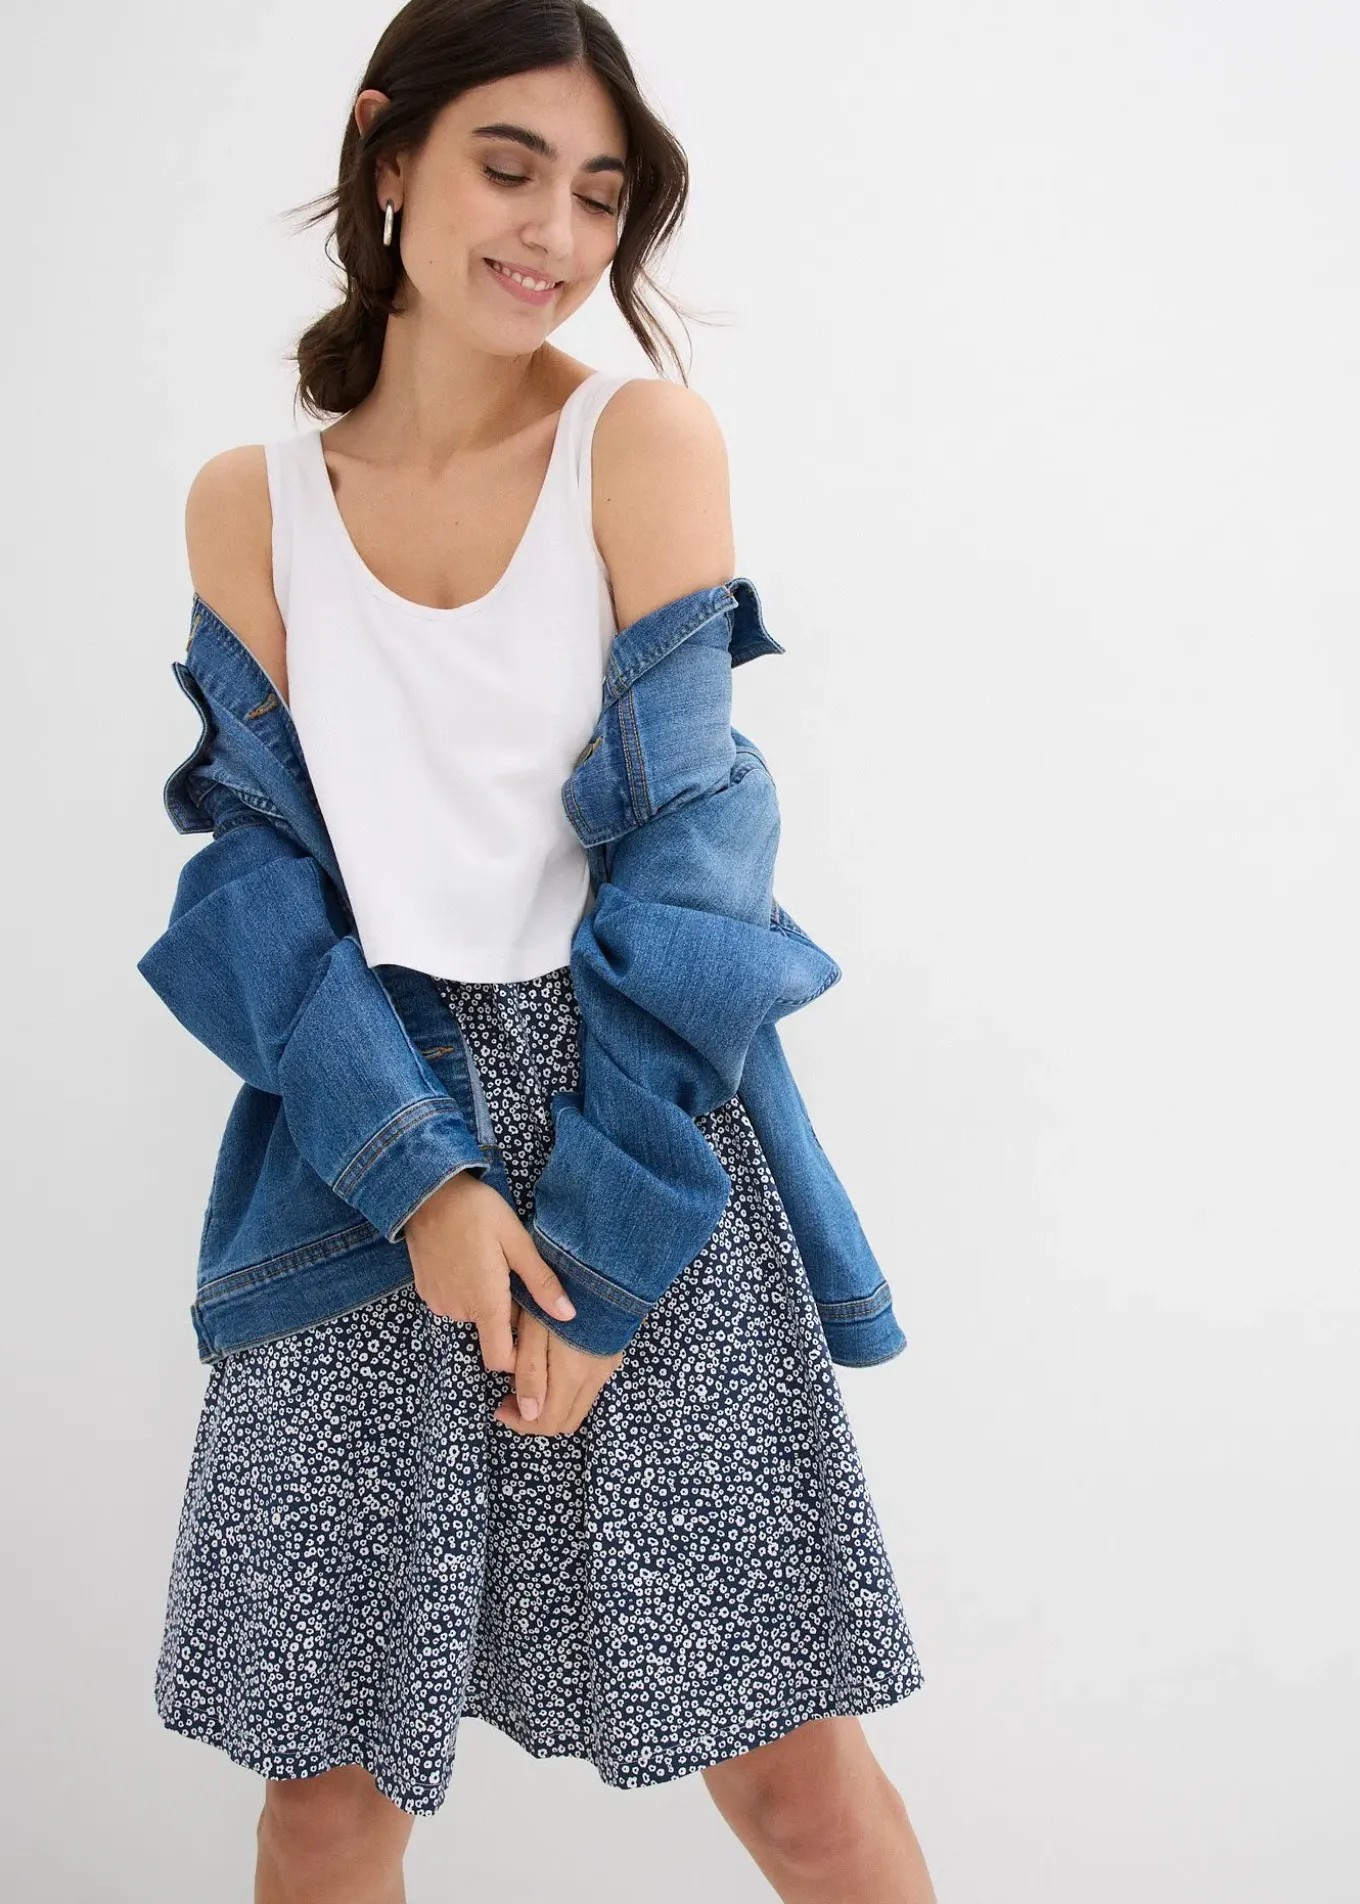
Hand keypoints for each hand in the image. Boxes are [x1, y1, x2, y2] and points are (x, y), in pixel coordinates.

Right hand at [404, 1168, 577, 1373]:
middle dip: (507, 1314)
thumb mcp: (518, 1242)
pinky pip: (454, 1302)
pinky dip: (466, 1291)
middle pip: (490, 1332)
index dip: (518, 1358)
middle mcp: (458, 1310)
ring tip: (492, 1262)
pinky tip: (470, 1260)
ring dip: (486, 1300)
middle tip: (515, 1275)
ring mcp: (438, 1302)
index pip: (500, 1359)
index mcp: (485, 1302)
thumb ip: (542, 1283)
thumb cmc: (478, 1212)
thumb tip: (569, 1316)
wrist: (428, 1192)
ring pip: (473, 1314)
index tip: (531, 1335)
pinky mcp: (426, 1291)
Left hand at [495, 1300, 623, 1434]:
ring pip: (579, 1406)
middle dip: (535, 1418)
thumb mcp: (533, 1328)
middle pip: (566, 1420)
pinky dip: (566, 1391)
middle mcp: (595, 1378)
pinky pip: (588, 1388)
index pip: (548, 1422)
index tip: (499, 1407)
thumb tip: (530, 1414)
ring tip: (526, 1382)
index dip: (521, 1424)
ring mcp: (606, 1367)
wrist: (602, 1264)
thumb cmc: (558, 1293)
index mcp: (572, 1375)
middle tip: (509, 1399)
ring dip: (552, 1405)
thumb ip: (530, 1373)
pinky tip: (549, 1367)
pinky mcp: (611, 1354)